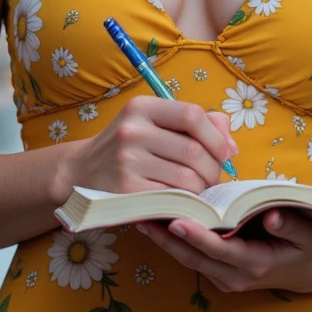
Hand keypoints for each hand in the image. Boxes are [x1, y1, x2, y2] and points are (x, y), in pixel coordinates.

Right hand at [65, 97, 237, 195]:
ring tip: (197, 190)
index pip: (193, 115)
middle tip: (211, 178)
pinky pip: (173, 199)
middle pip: (194, 151)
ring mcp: (127, 162)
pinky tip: (182, 201)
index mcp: (142, 107)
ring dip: (202, 189)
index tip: (222, 153)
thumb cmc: (127, 148)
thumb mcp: (152, 124)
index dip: (216, 137)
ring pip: (188, 179)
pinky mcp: (126, 191)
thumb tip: (231, 145)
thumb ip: (194, 126)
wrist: (80, 173)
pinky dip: (186, 203)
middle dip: (213, 169)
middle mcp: (132, 131)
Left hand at [135, 207, 311, 293]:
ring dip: (163, 241)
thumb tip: (270, 216)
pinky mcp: (216, 273)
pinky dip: (173, 242)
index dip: (197, 237)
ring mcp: (223, 278)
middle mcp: (234, 276)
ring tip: (141, 217)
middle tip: (143, 216)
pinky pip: (191, 258)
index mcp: (255, 263)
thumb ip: (289, 224)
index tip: (176, 222)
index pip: (220, 250)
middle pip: (194, 258)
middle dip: (167, 239)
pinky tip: (156, 223)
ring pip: (187, 260)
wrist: (305, 269)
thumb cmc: (304, 244)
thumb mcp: (306, 232)